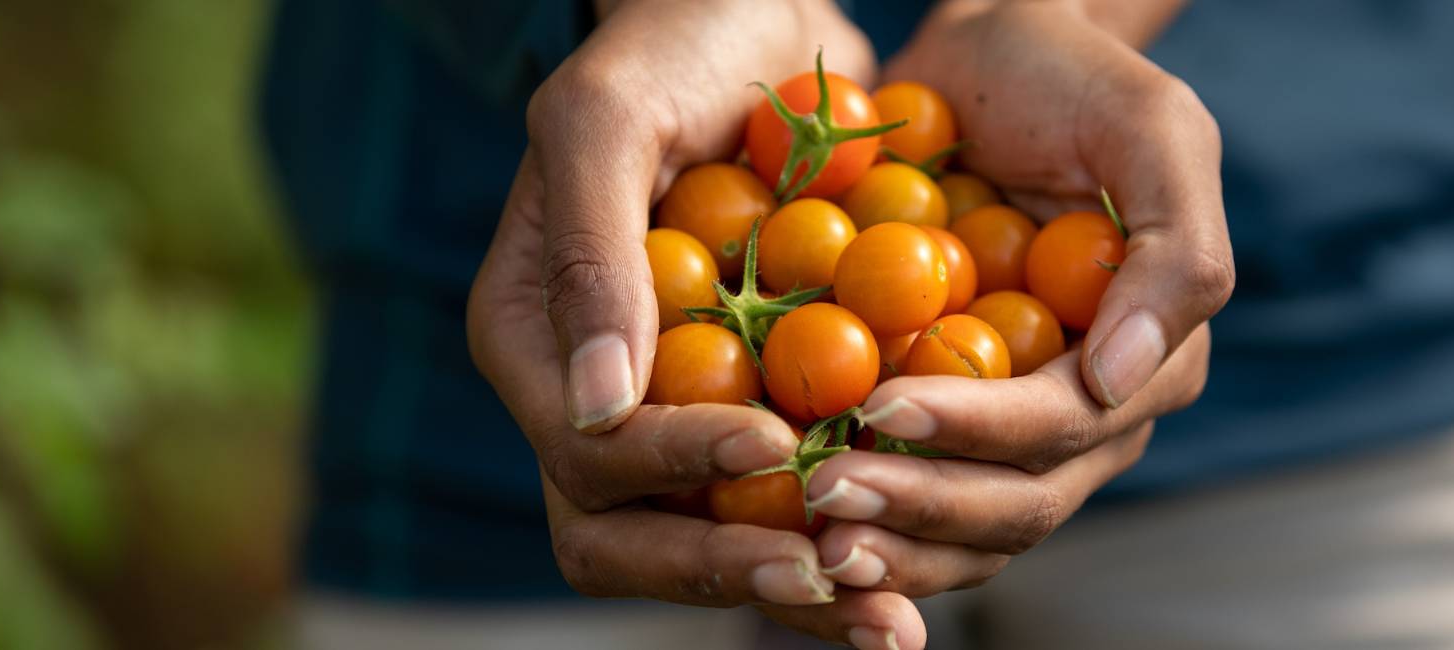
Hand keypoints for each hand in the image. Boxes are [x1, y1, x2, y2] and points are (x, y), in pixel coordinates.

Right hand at [467, 1, 923, 645]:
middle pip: (628, 539)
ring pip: (708, 546)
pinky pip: (782, 507)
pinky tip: (917, 571)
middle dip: (726, 571)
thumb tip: (596, 403)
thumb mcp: (609, 119)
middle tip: (830, 578)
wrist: (754, 19)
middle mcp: (595, 397)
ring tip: (889, 620)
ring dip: (794, 590)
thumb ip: (591, 255)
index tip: (772, 446)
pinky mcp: (749, 408)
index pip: (583, 456)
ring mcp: (672, 413)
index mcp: (536, 340)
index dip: (671, 470)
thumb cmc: (670, 46)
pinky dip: (842, 544)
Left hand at [764, 0, 1233, 617]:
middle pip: (1016, 500)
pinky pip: (916, 495)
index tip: (882, 406)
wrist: (989, 62)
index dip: (977, 431)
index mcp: (1153, 360)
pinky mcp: (949, 424)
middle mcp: (1093, 415)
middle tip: (824, 489)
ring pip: (968, 529)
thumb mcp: (1152, 130)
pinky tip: (793, 520)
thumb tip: (1120, 378)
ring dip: (891, 540)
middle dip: (921, 505)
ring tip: (808, 535)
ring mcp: (1017, 430)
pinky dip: (868, 519)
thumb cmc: (1072, 81)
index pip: (1067, 425)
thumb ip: (1177, 251)